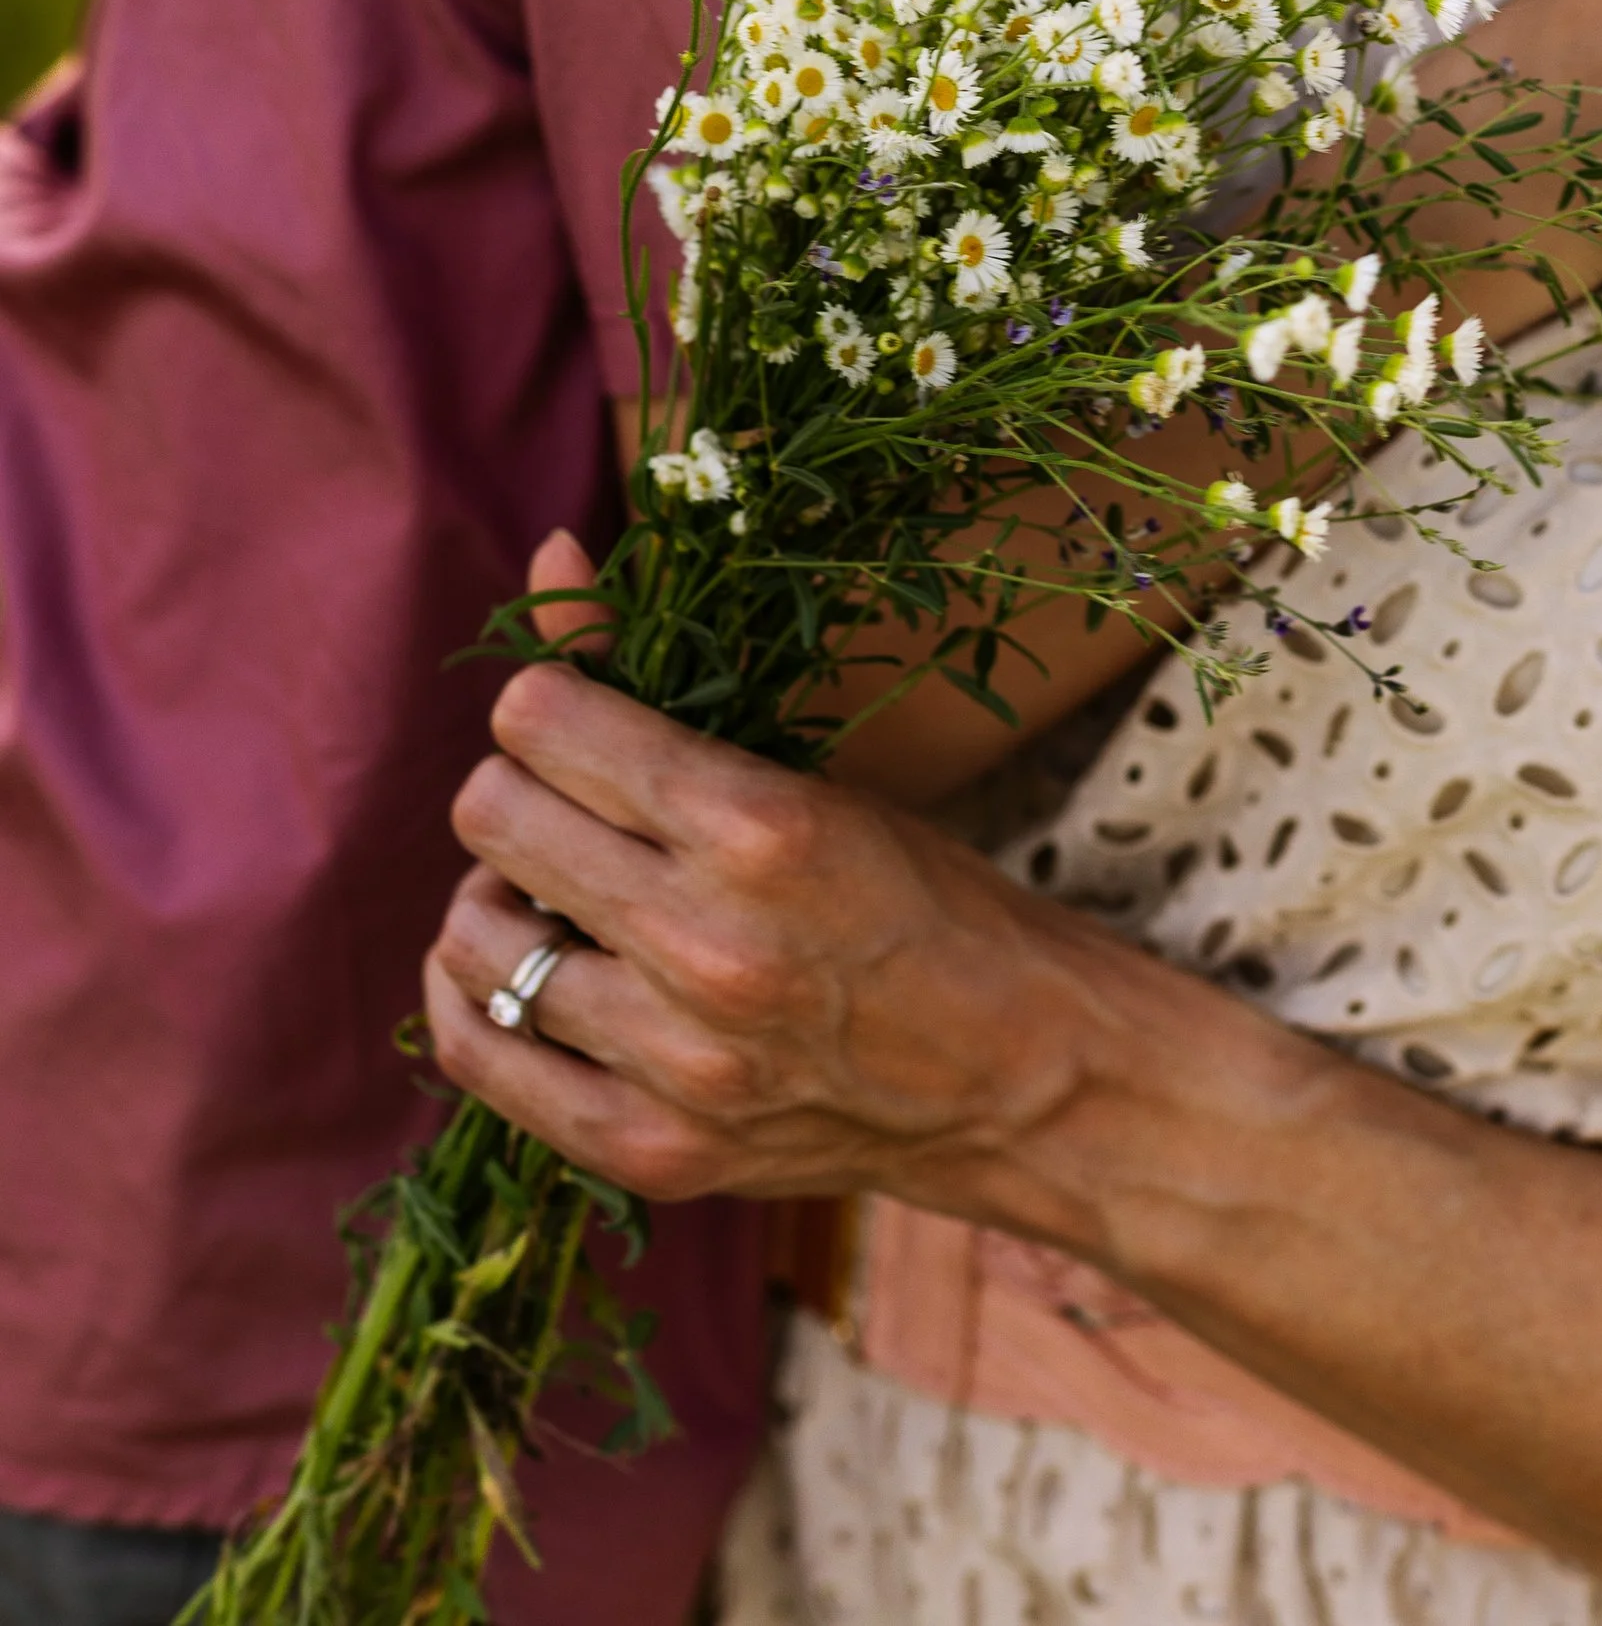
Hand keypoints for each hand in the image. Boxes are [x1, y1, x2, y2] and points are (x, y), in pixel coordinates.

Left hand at [426, 645, 1131, 1216]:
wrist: (1019, 1075)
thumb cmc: (923, 900)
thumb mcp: (811, 777)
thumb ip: (658, 684)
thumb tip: (548, 559)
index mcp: (760, 828)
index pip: (543, 722)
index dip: (545, 701)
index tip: (574, 716)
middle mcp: (707, 945)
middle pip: (493, 818)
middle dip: (517, 789)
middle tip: (566, 803)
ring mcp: (674, 1062)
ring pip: (474, 936)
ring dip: (501, 896)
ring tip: (559, 896)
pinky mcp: (649, 1149)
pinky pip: (480, 1054)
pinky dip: (475, 997)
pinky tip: (520, 969)